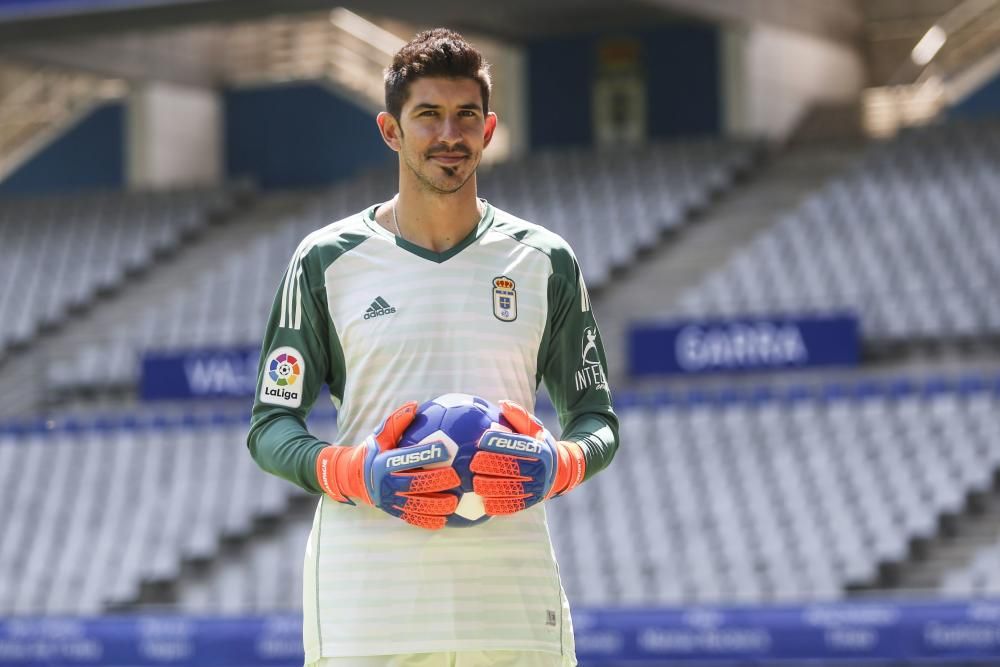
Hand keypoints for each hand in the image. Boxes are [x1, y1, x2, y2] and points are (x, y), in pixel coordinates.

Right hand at [315, 402, 460, 529]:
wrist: (352, 478)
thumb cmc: (373, 451)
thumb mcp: (380, 435)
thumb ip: (396, 421)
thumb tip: (415, 405)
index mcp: (382, 463)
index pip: (407, 457)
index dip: (426, 453)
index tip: (446, 448)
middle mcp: (385, 483)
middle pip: (414, 483)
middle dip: (436, 481)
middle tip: (457, 477)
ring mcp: (389, 500)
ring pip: (415, 505)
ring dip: (436, 505)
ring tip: (455, 502)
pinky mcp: (393, 512)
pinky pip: (412, 518)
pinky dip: (427, 521)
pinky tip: (445, 520)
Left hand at [470, 400, 585, 515]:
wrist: (558, 472)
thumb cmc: (538, 445)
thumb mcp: (535, 428)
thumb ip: (519, 416)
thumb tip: (502, 402)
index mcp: (541, 451)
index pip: (518, 446)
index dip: (499, 443)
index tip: (482, 440)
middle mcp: (540, 470)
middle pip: (512, 468)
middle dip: (490, 466)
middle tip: (473, 463)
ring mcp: (536, 489)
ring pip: (510, 490)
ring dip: (490, 487)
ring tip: (474, 482)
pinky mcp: (529, 503)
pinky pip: (511, 506)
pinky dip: (496, 505)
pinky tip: (482, 501)